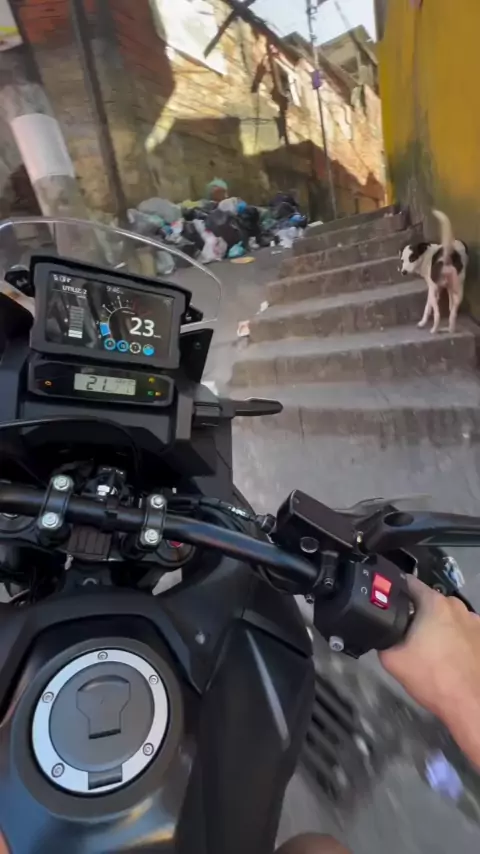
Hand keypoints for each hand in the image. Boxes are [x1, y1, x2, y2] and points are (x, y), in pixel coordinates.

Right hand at [380, 576, 479, 768]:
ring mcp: (474, 620)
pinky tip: (448, 656)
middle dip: (416, 613)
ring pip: (446, 615)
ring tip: (429, 649)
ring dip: (437, 625)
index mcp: (434, 602)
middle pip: (428, 600)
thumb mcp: (391, 658)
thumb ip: (382, 636)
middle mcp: (457, 604)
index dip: (393, 590)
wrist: (470, 705)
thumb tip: (381, 629)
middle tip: (407, 635)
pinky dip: (454, 636)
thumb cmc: (431, 677)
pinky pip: (462, 629)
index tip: (386, 603)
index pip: (408, 582)